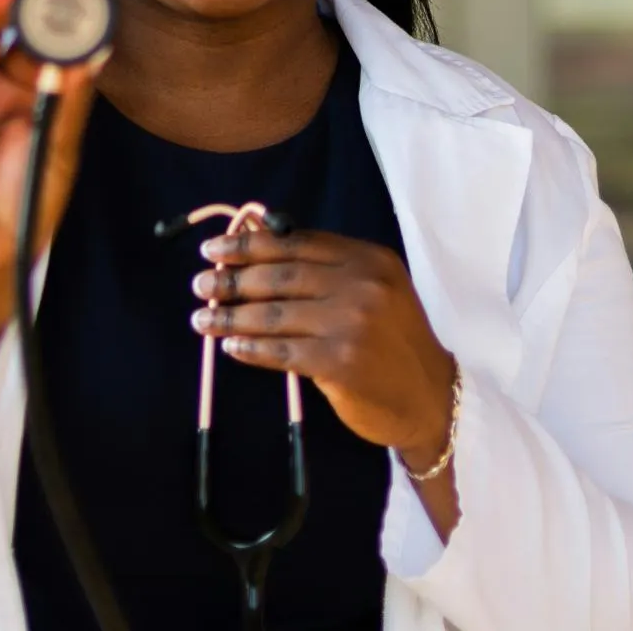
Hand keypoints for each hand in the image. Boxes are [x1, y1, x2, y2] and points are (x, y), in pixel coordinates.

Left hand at [190, 229, 456, 465]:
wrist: (431, 398)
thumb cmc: (393, 341)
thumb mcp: (373, 289)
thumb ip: (323, 265)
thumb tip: (257, 234)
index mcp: (368, 259)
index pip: (297, 244)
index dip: (250, 245)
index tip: (215, 248)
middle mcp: (362, 285)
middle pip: (280, 276)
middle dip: (232, 278)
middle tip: (201, 284)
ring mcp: (351, 324)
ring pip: (274, 314)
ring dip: (230, 316)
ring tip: (202, 318)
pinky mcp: (340, 362)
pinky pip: (281, 352)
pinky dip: (250, 349)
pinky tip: (230, 347)